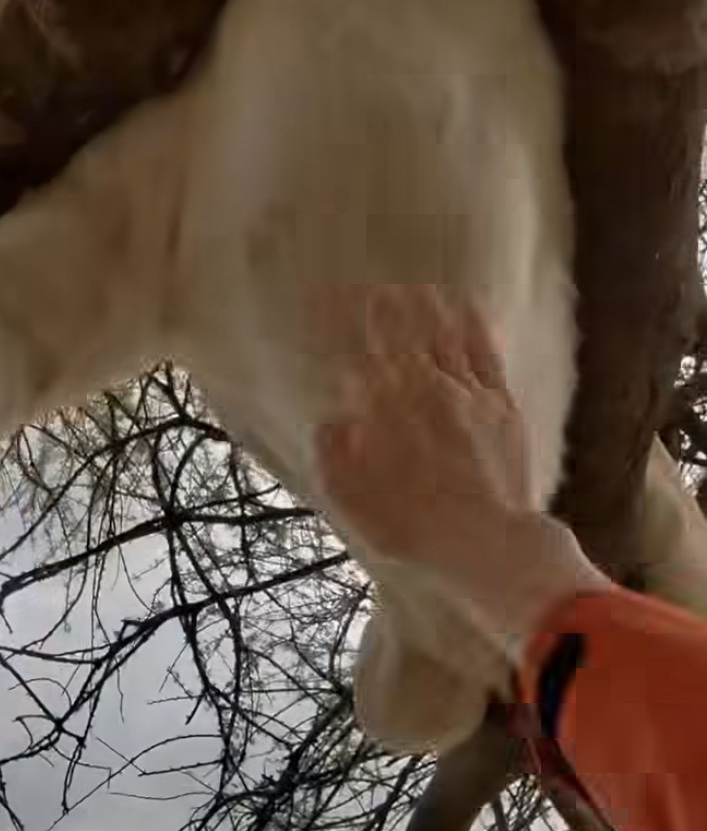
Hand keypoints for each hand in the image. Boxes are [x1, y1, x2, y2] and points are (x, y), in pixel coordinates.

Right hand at [316, 284, 532, 572]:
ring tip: (413, 289)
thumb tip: (333, 418)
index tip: (330, 308)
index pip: (359, 355)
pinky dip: (472, 326)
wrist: (487, 541)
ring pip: (443, 335)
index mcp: (384, 413)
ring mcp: (466, 393)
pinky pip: (484, 352)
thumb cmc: (415, 528)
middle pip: (401, 336)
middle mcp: (425, 391)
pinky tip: (465, 309)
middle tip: (371, 290)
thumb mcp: (356, 503)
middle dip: (383, 310)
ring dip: (425, 309)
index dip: (343, 329)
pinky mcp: (500, 404)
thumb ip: (335, 456)